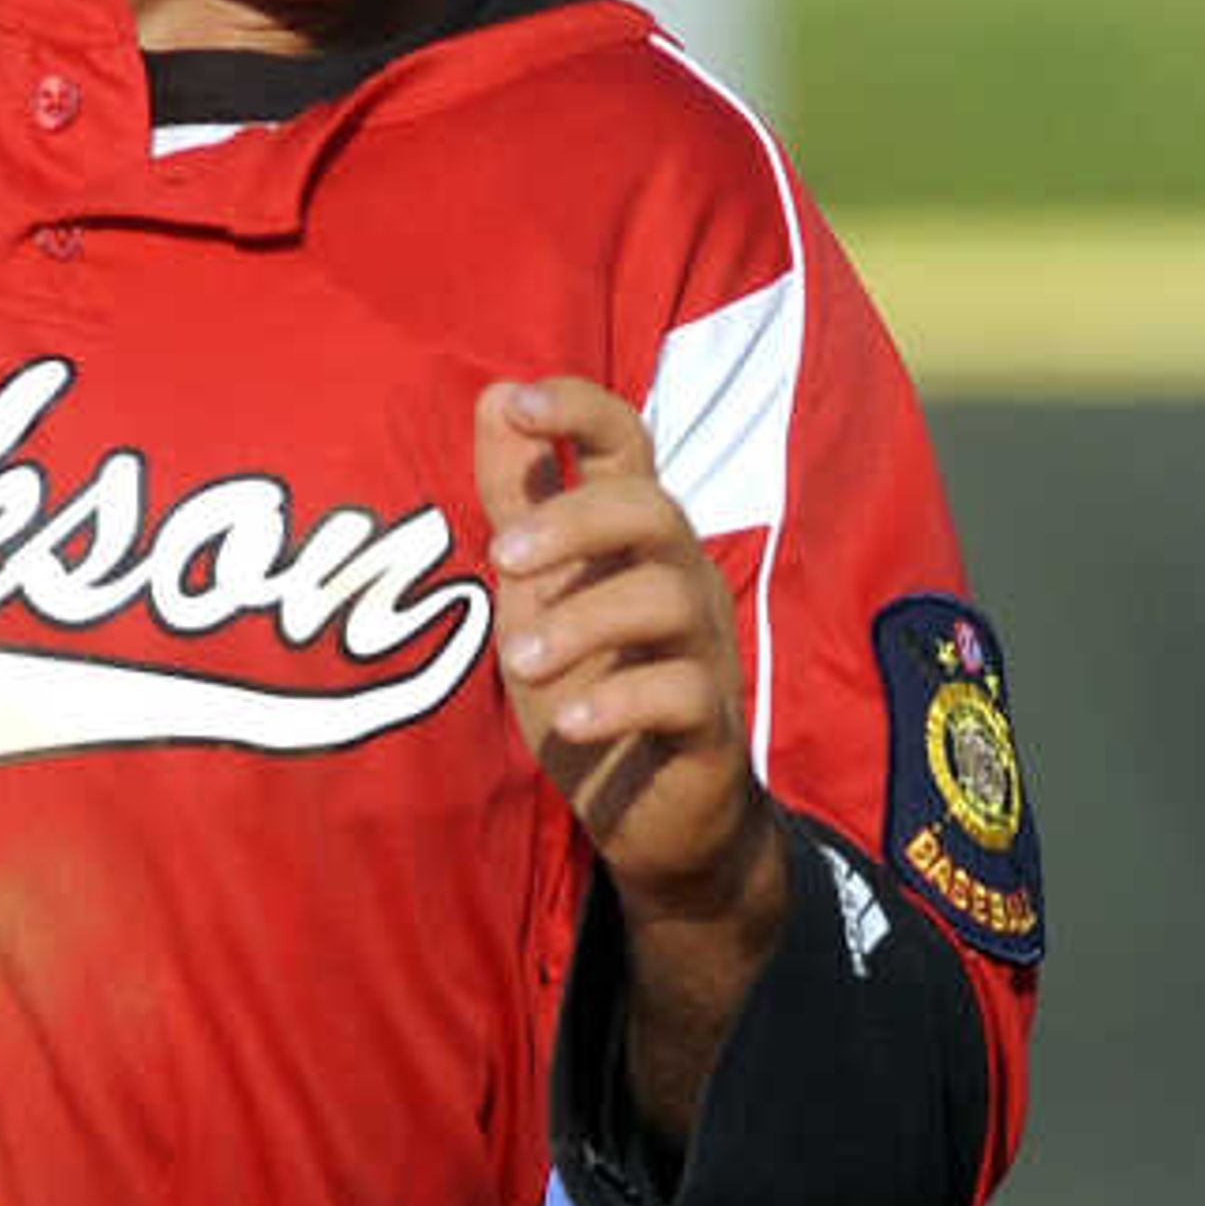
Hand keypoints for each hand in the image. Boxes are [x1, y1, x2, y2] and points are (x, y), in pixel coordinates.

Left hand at [470, 375, 767, 917]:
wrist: (653, 812)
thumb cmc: (593, 683)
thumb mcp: (538, 589)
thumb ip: (519, 500)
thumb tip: (493, 393)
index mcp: (633, 540)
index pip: (627, 444)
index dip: (578, 410)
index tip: (514, 401)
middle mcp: (678, 578)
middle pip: (652, 508)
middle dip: (574, 520)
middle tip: (502, 558)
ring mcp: (701, 650)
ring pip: (669, 597)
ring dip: (584, 620)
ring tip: (523, 663)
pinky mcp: (711, 723)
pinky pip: (683, 693)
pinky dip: (622, 701)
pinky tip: (572, 723)